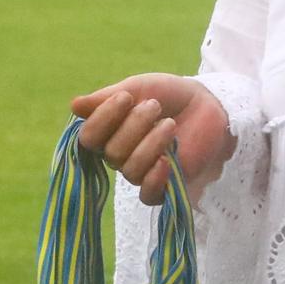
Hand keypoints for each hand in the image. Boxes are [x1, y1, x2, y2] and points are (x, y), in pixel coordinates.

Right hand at [69, 73, 234, 204]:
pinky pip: (148, 195)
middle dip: (134, 126)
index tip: (125, 97)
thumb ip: (108, 98)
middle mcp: (120, 156)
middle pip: (111, 153)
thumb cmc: (170, 96)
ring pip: (130, 170)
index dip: (103, 119)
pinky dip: (154, 179)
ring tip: (170, 124)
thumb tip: (74, 106)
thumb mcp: (139, 88)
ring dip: (150, 144)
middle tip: (156, 106)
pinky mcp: (165, 188)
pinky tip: (166, 161)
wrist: (210, 106)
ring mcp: (142, 173)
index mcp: (108, 133)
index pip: (89, 138)